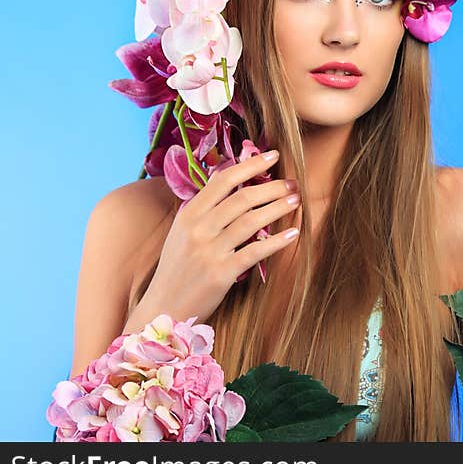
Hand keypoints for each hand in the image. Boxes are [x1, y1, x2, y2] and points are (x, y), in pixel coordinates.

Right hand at [131, 150, 299, 327]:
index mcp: (189, 214)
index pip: (223, 180)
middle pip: (242, 198)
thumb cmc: (179, 268)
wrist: (164, 307)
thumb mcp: (183, 233)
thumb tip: (233, 182)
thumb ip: (205, 210)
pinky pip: (255, 252)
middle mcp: (198, 229)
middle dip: (273, 186)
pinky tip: (294, 234)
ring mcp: (209, 251)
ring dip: (278, 208)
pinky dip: (277, 241)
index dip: (250, 164)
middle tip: (293, 183)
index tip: (273, 156)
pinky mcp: (221, 274)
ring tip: (296, 200)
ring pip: (252, 221)